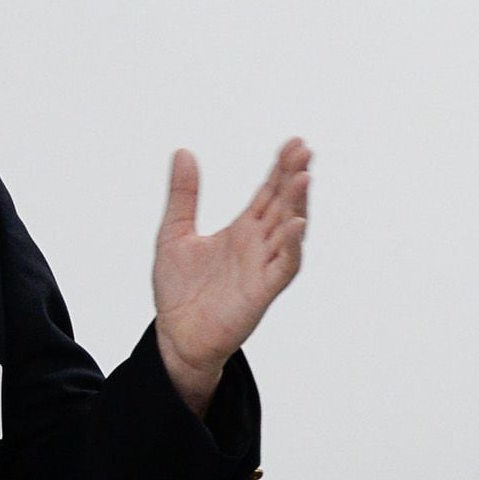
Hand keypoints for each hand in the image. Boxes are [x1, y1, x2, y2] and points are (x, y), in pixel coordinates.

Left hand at [152, 138, 311, 414]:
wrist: (174, 336)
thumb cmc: (179, 290)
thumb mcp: (174, 233)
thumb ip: (183, 195)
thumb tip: (183, 152)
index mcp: (242, 231)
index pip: (268, 193)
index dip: (281, 169)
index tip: (294, 143)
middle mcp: (258, 246)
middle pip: (283, 206)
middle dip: (294, 179)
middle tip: (304, 151)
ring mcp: (262, 268)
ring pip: (289, 232)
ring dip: (298, 206)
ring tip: (303, 178)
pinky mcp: (261, 292)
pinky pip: (283, 267)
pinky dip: (292, 246)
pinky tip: (294, 223)